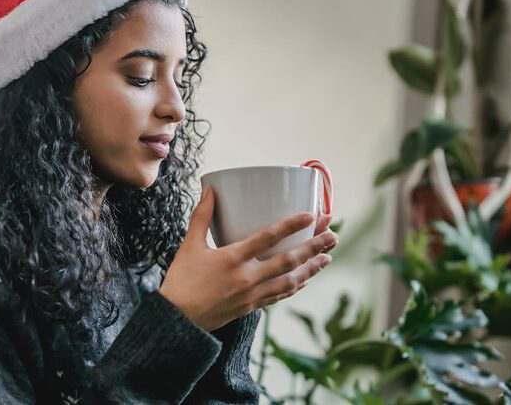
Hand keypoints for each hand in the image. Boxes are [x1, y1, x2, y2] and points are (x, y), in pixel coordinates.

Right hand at [159, 187, 338, 330]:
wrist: (177, 320)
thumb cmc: (181, 280)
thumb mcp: (189, 246)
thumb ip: (201, 217)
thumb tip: (210, 191)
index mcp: (232, 258)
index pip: (268, 238)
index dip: (291, 225)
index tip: (310, 215)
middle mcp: (247, 277)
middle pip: (288, 260)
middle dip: (313, 247)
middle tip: (333, 235)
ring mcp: (252, 294)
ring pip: (290, 280)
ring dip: (311, 268)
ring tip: (327, 257)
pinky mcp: (251, 306)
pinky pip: (279, 294)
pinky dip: (295, 286)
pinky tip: (305, 280)